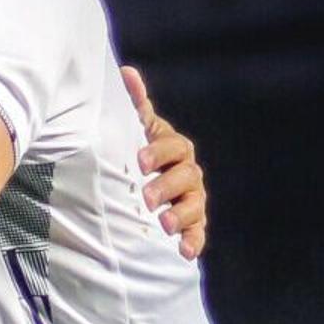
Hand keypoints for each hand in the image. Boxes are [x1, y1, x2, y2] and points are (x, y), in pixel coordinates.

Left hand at [127, 67, 206, 260]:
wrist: (141, 190)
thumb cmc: (137, 155)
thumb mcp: (134, 131)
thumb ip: (134, 105)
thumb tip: (126, 71)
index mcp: (173, 149)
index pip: (174, 146)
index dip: (159, 152)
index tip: (140, 160)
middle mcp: (187, 173)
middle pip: (186, 176)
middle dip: (167, 187)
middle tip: (148, 199)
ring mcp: (191, 199)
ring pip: (194, 205)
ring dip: (182, 215)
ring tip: (165, 225)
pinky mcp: (191, 225)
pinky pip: (197, 233)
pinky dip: (193, 242)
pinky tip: (184, 252)